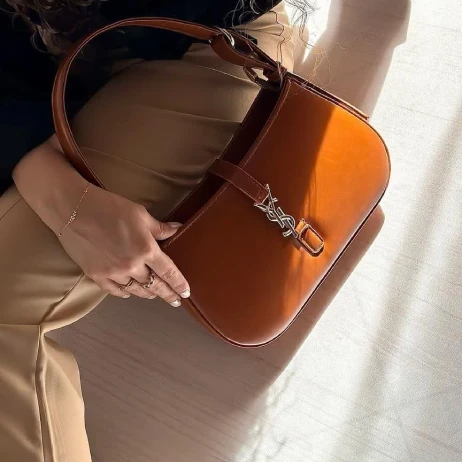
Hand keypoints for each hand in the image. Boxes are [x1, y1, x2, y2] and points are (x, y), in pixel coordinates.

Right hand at [13, 135, 189, 304]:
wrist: (73, 209)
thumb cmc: (110, 207)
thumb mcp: (140, 214)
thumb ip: (160, 228)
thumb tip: (178, 230)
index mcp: (146, 249)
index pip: (169, 272)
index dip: (179, 284)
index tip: (186, 293)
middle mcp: (132, 265)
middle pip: (155, 286)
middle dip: (168, 294)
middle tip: (176, 301)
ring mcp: (113, 273)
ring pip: (136, 290)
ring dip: (148, 293)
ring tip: (154, 295)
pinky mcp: (96, 275)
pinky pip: (116, 291)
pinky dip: (126, 293)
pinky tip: (130, 292)